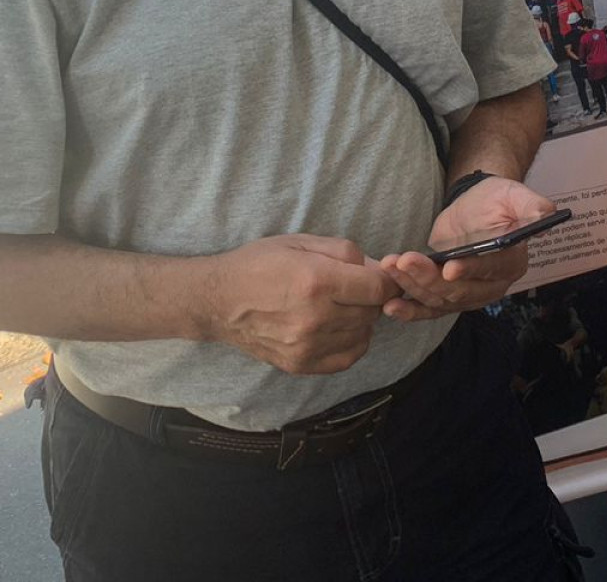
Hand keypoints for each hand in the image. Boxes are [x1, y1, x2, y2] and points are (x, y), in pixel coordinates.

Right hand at [201, 235, 398, 375]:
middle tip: (355, 287)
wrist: (219, 300)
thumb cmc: (260, 263)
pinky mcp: (300, 365)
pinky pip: (347, 357)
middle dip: (371, 297)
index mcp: (317, 281)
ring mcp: (307, 347)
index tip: (382, 276)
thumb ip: (346, 252)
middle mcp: (315, 318)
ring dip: (361, 319)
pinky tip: (339, 326)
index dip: (387, 280)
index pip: (379, 289)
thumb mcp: (302, 241)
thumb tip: (379, 269)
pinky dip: (352, 341)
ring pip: (363, 335)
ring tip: (342, 305)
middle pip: (373, 312)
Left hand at [379, 177, 556, 322]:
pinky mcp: (447, 294)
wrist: (477, 206)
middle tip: (403, 261)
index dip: (472, 270)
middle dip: (429, 278)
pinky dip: (410, 310)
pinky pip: (429, 309)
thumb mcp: (514, 194)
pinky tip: (391, 307)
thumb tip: (546, 213)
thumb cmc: (496, 199)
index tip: (449, 268)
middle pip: (461, 290)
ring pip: (441, 299)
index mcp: (512, 261)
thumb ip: (531, 205)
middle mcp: (493, 285)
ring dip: (413, 286)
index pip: (493, 269)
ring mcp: (468, 294)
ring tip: (390, 267)